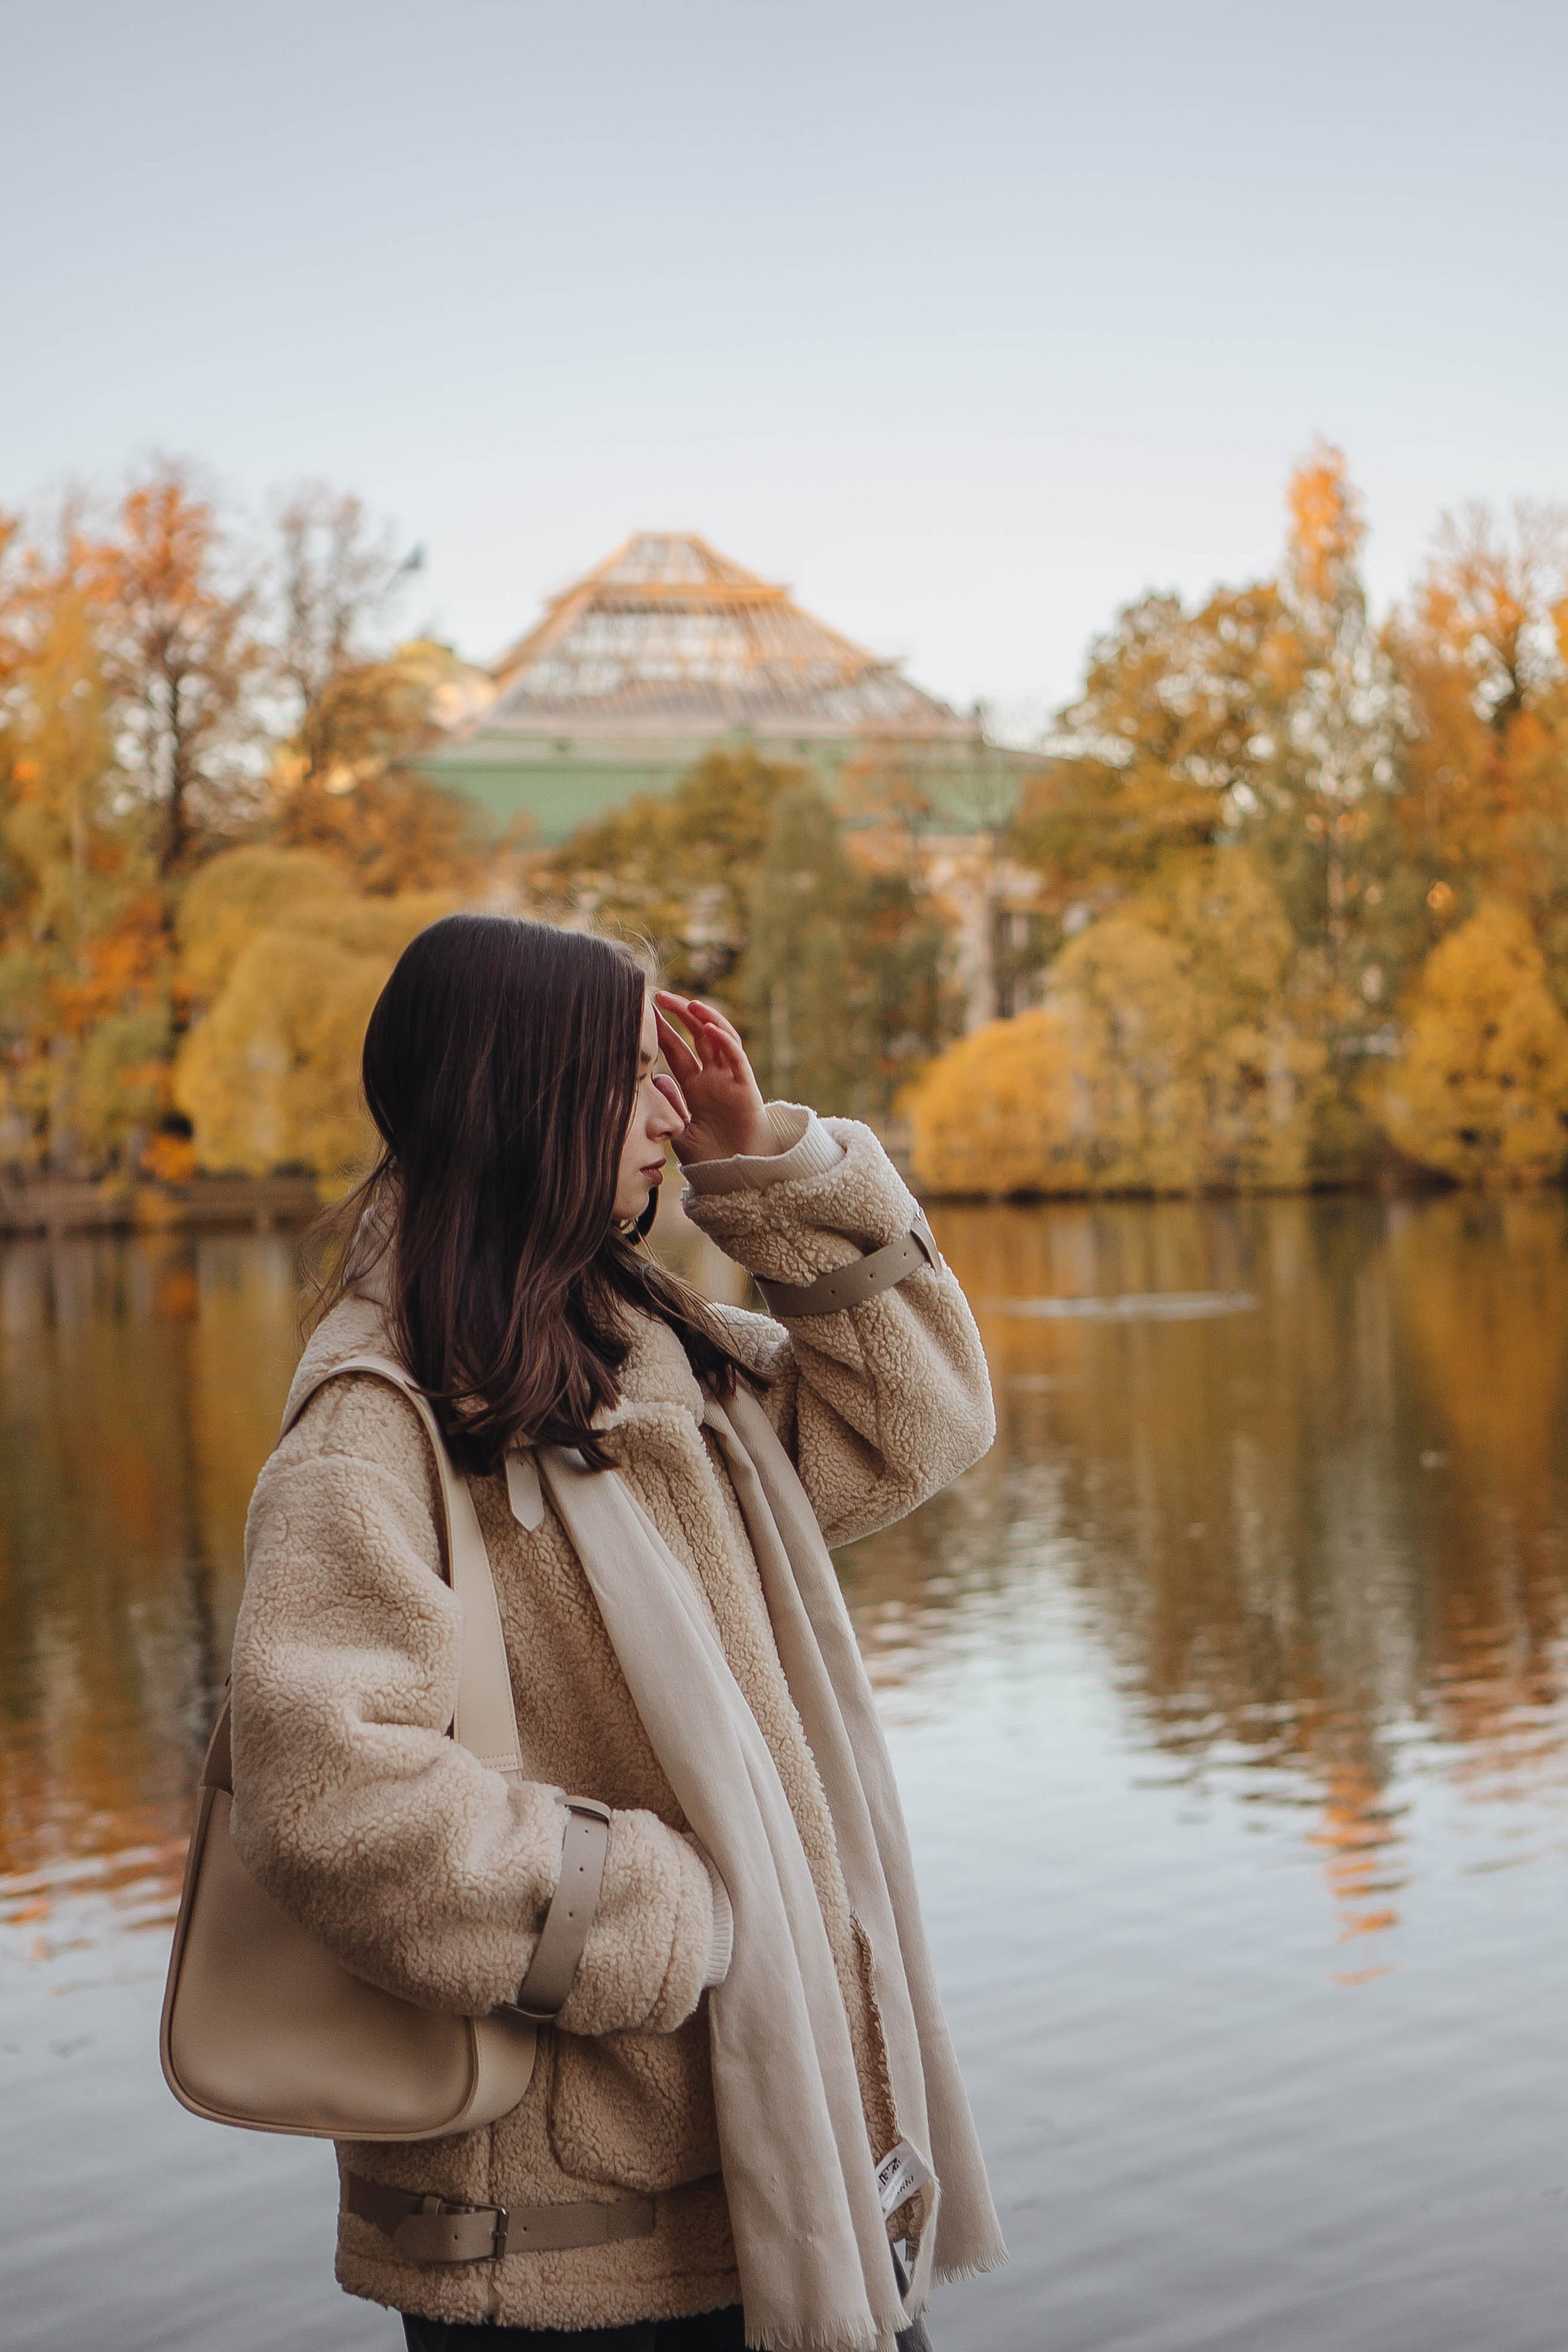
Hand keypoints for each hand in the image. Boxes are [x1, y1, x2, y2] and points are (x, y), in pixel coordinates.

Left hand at [653, 992, 775, 1164]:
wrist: (737, 1179)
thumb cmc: (711, 1159)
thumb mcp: (681, 1131)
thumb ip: (671, 1105)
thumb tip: (657, 1078)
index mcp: (696, 1087)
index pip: (678, 1051)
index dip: (663, 1032)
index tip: (645, 1014)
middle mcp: (714, 1078)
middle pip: (697, 1037)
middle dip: (681, 1015)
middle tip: (660, 996)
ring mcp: (730, 1080)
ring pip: (720, 1039)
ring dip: (705, 1019)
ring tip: (688, 1002)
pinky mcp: (746, 1087)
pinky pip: (736, 1058)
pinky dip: (724, 1041)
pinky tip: (709, 1028)